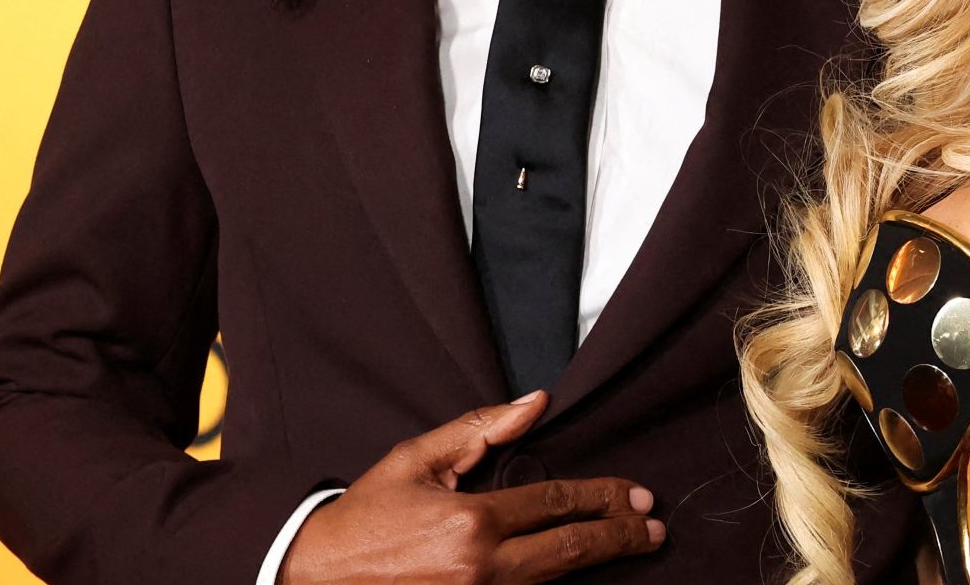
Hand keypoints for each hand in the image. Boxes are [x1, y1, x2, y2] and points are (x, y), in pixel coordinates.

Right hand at [280, 392, 663, 583]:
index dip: (603, 498)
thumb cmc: (366, 516)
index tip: (637, 496)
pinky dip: (553, 583)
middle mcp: (479, 568)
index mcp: (469, 522)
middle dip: (618, 537)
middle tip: (653, 527)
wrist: (316, 577)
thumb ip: (481, 430)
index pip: (555, 503)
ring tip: (635, 545)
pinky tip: (581, 571)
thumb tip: (536, 403)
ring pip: (551, 581)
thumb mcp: (417, 459)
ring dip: (597, 562)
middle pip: (568, 552)